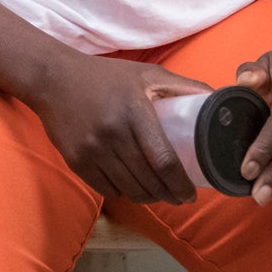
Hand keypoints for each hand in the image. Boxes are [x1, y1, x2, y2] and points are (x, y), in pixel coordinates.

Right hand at [28, 55, 212, 204]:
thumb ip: (182, 85)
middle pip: (148, 180)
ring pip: (129, 189)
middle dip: (169, 195)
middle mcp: (112, 133)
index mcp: (134, 111)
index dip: (181, 184)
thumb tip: (219, 98)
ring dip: (148, 197)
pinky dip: (124, 194)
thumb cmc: (104, 76)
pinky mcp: (76, 161)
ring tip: (159, 194)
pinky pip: (107, 189)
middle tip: (180, 196)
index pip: (164, 160)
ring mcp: (92, 149)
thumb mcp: (145, 73)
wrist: (52, 78)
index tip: (192, 193)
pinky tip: (133, 189)